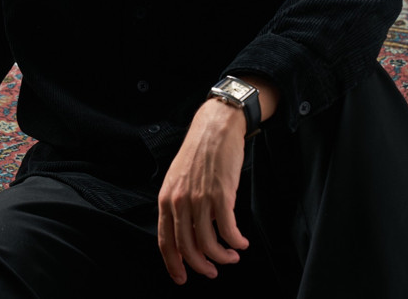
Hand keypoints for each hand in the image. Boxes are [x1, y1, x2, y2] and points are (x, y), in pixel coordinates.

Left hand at [157, 98, 248, 284]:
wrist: (215, 128)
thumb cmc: (199, 152)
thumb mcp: (178, 178)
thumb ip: (179, 205)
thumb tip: (190, 233)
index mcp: (166, 198)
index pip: (166, 241)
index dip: (174, 265)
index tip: (182, 278)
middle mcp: (180, 201)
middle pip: (188, 248)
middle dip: (201, 266)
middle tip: (212, 272)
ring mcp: (200, 199)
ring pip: (209, 244)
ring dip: (222, 257)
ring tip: (231, 256)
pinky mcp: (221, 195)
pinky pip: (228, 230)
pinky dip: (236, 242)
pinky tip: (242, 242)